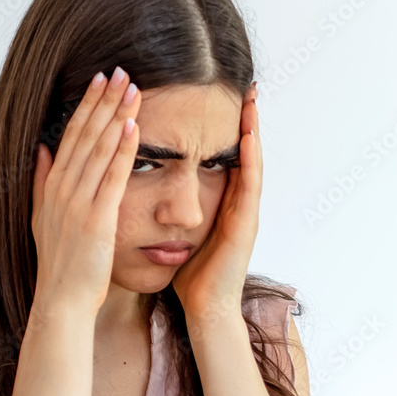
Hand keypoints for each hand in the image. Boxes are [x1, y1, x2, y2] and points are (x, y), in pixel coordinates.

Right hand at [31, 66, 141, 315]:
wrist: (61, 300)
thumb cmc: (60, 263)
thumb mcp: (42, 217)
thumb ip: (41, 180)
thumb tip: (42, 148)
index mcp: (51, 187)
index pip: (70, 135)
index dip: (85, 105)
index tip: (99, 79)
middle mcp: (62, 189)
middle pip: (84, 134)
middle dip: (102, 100)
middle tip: (120, 70)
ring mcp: (78, 203)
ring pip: (98, 149)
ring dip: (115, 115)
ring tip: (132, 87)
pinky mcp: (97, 219)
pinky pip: (113, 177)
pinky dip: (123, 150)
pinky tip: (134, 126)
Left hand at [172, 84, 260, 320]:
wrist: (205, 310)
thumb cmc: (190, 276)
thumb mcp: (176, 232)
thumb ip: (168, 210)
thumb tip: (144, 190)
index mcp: (218, 202)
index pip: (220, 155)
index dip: (219, 126)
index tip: (213, 95)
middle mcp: (236, 202)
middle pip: (240, 151)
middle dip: (243, 119)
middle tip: (243, 85)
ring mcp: (245, 212)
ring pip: (250, 161)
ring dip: (252, 129)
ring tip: (251, 98)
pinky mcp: (247, 223)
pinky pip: (250, 184)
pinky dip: (251, 158)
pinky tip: (249, 135)